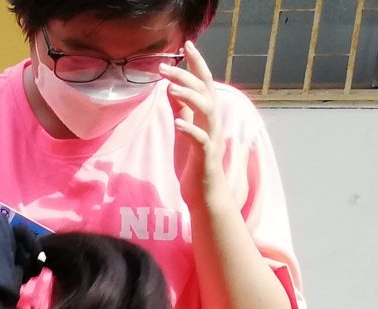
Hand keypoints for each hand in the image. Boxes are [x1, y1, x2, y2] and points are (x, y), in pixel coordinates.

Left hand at [167, 45, 239, 219]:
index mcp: (206, 115)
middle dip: (186, 74)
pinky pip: (201, 139)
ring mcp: (211, 138)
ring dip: (190, 96)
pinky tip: (178, 123)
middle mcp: (212, 123)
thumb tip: (171, 87)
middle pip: (205, 90)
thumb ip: (180, 109)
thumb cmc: (193, 163)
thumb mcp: (183, 131)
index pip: (204, 82)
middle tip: (164, 65)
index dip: (197, 63)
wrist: (203, 194)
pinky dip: (190, 129)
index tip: (186, 44)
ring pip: (207, 109)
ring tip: (171, 87)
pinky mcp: (206, 157)